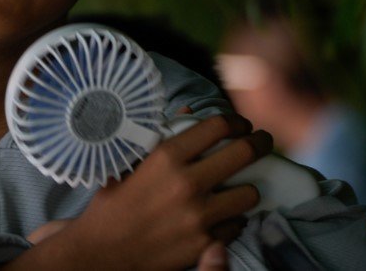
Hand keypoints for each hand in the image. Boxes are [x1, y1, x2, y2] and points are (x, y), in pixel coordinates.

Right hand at [8, 114, 270, 270]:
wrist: (103, 252)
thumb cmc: (112, 205)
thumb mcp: (128, 165)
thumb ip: (161, 139)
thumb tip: (188, 112)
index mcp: (165, 158)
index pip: (216, 127)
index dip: (235, 121)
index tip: (240, 125)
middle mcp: (187, 183)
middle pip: (244, 153)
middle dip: (259, 144)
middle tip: (261, 143)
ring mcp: (200, 215)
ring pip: (249, 193)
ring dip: (246, 188)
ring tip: (238, 188)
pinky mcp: (206, 243)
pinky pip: (237, 225)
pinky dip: (232, 220)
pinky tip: (221, 217)